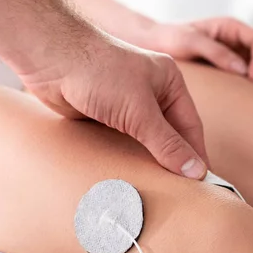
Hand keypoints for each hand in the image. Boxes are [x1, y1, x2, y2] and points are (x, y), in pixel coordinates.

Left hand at [19, 35, 207, 179]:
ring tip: (157, 189)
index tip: (201, 182)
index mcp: (169, 82)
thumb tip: (195, 170)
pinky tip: (130, 175)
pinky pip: (122, 141)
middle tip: (181, 192)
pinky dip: (126, 157)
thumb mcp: (139, 110)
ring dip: (148, 161)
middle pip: (169, 134)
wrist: (51, 60)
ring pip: (145, 140)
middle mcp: (151, 92)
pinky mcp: (104, 115)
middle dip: (173, 160)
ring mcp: (126, 103)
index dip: (195, 154)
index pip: (190, 125)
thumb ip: (167, 143)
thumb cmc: (99, 72)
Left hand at [143, 17, 252, 85]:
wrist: (153, 43)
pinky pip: (252, 75)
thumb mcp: (191, 41)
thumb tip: (244, 71)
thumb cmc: (170, 38)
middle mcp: (238, 40)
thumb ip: (217, 53)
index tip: (252, 78)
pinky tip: (250, 98)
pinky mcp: (230, 69)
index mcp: (231, 27)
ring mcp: (236, 54)